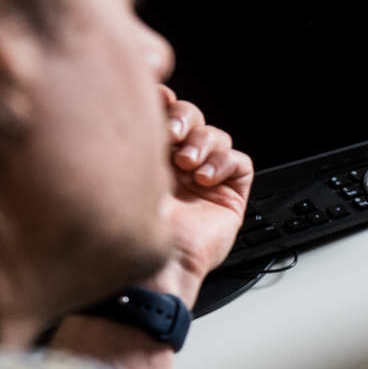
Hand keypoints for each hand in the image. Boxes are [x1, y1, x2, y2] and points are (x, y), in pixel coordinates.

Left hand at [143, 85, 252, 306]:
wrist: (156, 270)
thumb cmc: (132, 231)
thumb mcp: (125, 176)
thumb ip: (136, 139)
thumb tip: (142, 99)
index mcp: (147, 159)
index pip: (162, 116)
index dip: (164, 103)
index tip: (154, 99)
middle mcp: (176, 167)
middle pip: (192, 120)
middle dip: (184, 121)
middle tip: (171, 136)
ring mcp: (204, 181)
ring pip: (217, 137)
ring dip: (205, 144)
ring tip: (188, 165)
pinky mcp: (230, 197)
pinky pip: (240, 163)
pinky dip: (225, 163)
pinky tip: (206, 177)